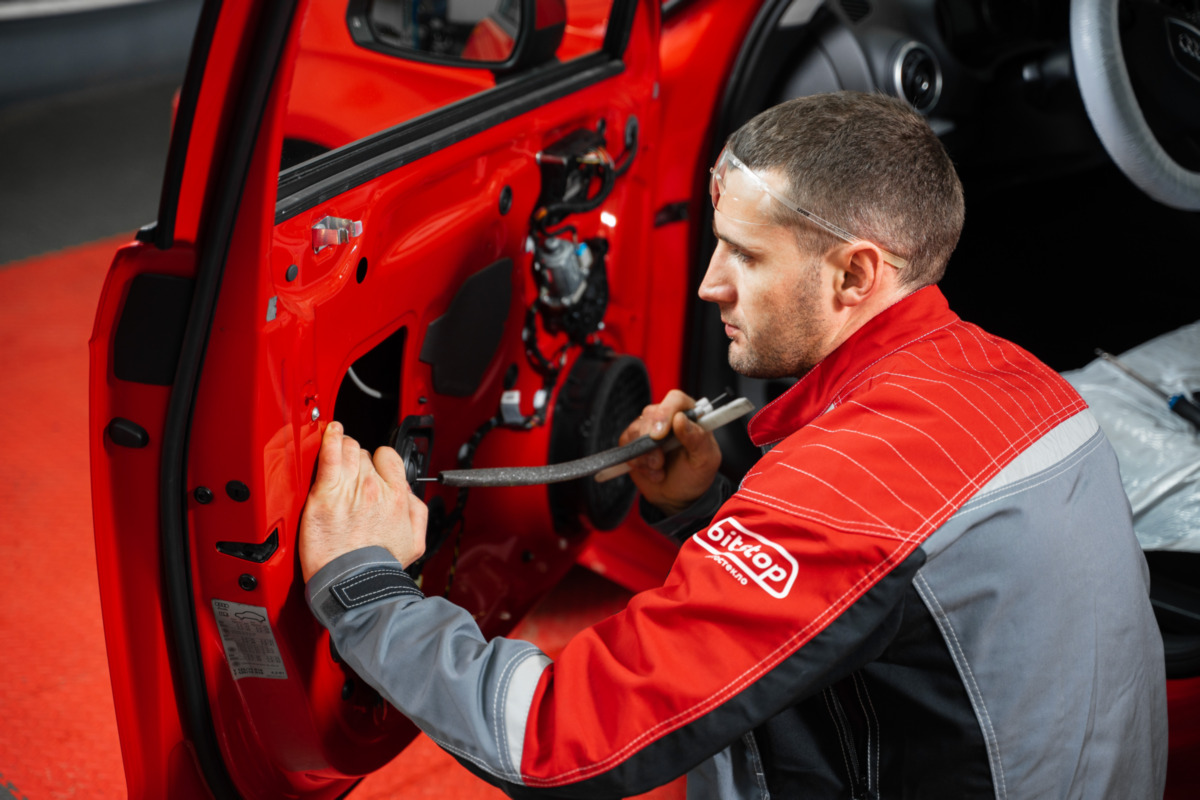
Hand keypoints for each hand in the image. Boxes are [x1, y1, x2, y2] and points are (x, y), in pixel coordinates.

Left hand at [299, 422, 427, 582]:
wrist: (352, 583)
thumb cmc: (379, 567)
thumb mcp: (416, 542)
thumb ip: (417, 511)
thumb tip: (409, 494)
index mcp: (397, 496)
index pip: (389, 458)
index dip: (380, 463)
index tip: (374, 471)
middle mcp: (375, 488)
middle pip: (365, 456)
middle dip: (360, 463)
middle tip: (353, 478)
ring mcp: (349, 489)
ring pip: (349, 451)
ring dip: (345, 452)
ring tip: (339, 459)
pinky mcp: (325, 494)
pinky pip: (329, 455)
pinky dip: (330, 440)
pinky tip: (330, 433)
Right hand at [619, 390, 720, 515]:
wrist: (677, 497)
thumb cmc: (695, 475)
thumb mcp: (705, 460)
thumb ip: (698, 438)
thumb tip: (681, 419)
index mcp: (690, 415)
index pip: (675, 400)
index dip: (666, 413)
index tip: (660, 435)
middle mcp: (668, 417)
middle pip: (651, 414)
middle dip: (652, 442)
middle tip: (660, 462)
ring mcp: (648, 428)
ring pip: (635, 430)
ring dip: (645, 455)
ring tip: (659, 469)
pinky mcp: (633, 441)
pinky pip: (626, 444)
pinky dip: (636, 461)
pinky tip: (650, 471)